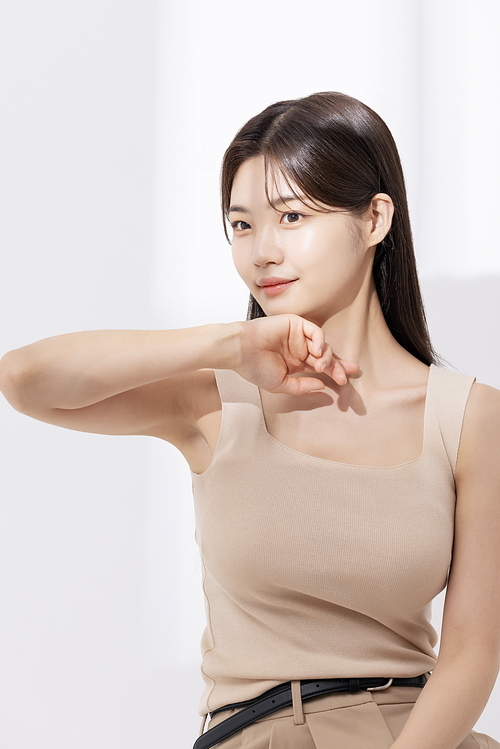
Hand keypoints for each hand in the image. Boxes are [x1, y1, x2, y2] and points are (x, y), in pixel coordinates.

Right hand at [233, 314, 358, 394]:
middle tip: (345, 376)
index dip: (334, 372)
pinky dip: (319, 341)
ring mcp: (298, 336)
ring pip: (322, 345)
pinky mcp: (295, 324)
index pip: (320, 367)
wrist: (240, 350)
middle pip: (326, 356)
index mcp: (297, 363)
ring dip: (326, 357)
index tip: (345, 381)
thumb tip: (322, 386)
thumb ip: (301, 386)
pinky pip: (314, 331)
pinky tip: (316, 352)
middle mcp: (300, 349)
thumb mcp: (280, 384)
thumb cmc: (255, 368)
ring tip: (321, 366)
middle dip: (337, 366)